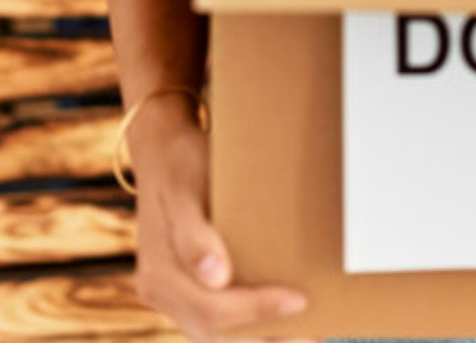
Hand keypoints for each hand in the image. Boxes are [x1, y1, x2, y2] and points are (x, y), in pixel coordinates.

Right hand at [131, 109, 311, 342]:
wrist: (163, 152)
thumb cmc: (183, 164)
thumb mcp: (186, 188)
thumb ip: (194, 233)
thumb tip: (215, 277)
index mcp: (160, 273)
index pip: (211, 309)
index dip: (257, 311)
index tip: (300, 300)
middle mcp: (161, 292)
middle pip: (213, 330)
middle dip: (264, 333)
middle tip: (315, 331)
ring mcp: (170, 295)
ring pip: (213, 333)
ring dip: (257, 337)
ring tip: (307, 333)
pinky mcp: (184, 290)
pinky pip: (214, 318)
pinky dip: (247, 325)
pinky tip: (282, 321)